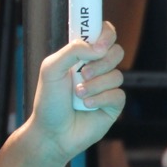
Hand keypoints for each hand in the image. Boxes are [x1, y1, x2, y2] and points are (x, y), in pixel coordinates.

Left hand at [29, 22, 125, 161]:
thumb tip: (97, 48)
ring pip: (117, 74)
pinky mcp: (113, 105)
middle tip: (83, 72)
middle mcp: (97, 69)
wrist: (51, 133)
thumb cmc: (48, 101)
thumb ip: (72, 51)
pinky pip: (118, 94)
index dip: (106, 33)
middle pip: (116, 51)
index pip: (103, 33)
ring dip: (95, 84)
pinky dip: (100, 98)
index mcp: (82, 56)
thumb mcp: (51, 69)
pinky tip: (86, 105)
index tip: (98, 44)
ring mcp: (106, 87)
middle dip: (100, 62)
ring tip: (78, 94)